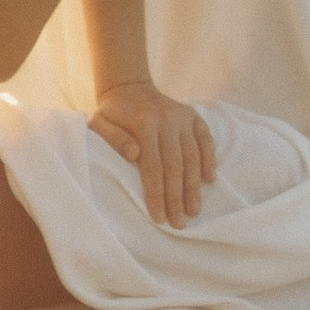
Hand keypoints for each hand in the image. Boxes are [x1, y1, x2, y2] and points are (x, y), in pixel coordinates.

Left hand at [88, 79, 216, 229]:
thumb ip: (112, 138)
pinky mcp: (193, 116)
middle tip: (179, 223)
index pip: (152, 165)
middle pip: (174, 165)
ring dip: (193, 185)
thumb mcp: (99, 122)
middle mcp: (166, 119)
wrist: (129, 87)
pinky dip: (209, 159)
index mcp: (143, 123)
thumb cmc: (112, 113)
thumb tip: (133, 154)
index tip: (159, 217)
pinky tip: (210, 180)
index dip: (156, 193)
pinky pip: (206, 139)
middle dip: (177, 197)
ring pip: (192, 155)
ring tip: (193, 211)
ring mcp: (182, 117)